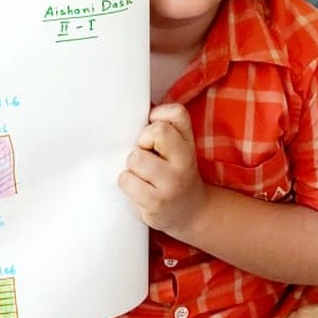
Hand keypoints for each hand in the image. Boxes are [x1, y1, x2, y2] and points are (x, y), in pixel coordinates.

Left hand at [117, 103, 207, 235]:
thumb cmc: (174, 173)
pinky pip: (126, 180)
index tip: (153, 132)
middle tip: (145, 154)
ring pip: (136, 158)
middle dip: (142, 141)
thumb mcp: (178, 148)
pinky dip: (127, 183)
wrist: (190, 211)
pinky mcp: (156, 202)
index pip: (176, 113)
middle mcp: (185, 160)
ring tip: (141, 174)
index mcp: (188, 141)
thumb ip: (161, 128)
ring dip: (131, 166)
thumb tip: (129, 107)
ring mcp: (172, 182)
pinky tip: (139, 189)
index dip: (157, 117)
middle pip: (157, 132)